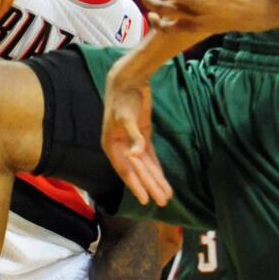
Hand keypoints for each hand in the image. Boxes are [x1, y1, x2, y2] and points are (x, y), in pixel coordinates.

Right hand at [101, 61, 171, 206]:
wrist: (127, 79)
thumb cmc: (124, 98)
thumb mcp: (127, 118)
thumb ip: (134, 138)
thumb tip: (135, 156)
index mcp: (112, 145)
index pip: (126, 171)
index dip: (137, 186)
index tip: (146, 200)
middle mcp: (121, 147)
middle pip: (138, 171)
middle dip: (151, 186)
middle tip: (164, 200)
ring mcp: (132, 142)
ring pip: (145, 166)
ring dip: (155, 180)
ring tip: (166, 194)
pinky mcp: (142, 135)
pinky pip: (149, 156)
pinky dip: (156, 167)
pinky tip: (161, 178)